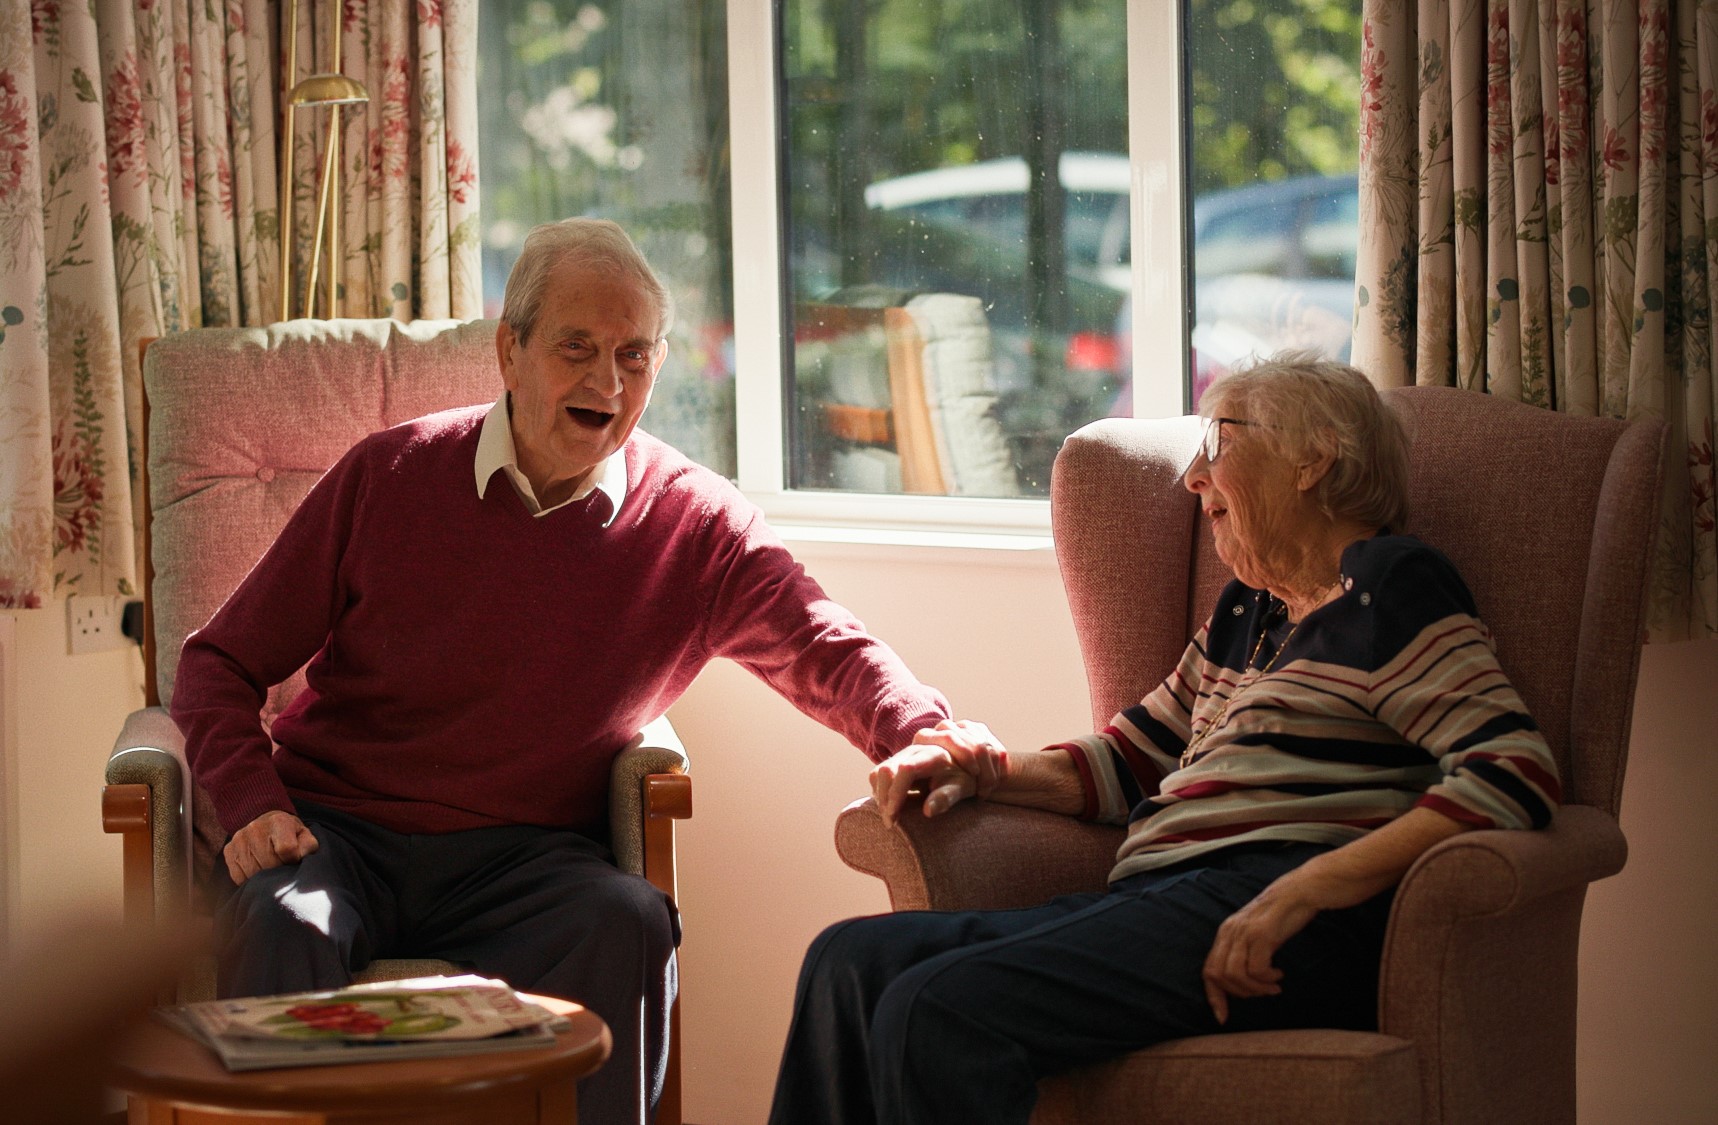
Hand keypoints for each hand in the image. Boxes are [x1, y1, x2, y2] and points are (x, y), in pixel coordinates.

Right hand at [224, 810, 318, 884]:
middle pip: (269, 863)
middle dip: (278, 871)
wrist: (266, 823)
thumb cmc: (289, 834)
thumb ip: (308, 846)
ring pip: (252, 873)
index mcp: (278, 821)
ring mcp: (239, 840)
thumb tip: (301, 858)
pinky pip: (238, 877)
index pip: (286, 849)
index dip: (292, 860)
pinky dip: (249, 880)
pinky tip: (258, 872)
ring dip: (263, 878)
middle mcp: (255, 828)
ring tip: (271, 871)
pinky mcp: (229, 851)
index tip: (293, 860)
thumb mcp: (304, 836)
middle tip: (282, 868)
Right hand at [870, 744, 973, 828]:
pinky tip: (890, 808)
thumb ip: (947, 797)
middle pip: (886, 770)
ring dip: (879, 797)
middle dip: (884, 798)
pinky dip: (878, 793)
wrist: (960, 768)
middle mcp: (914, 751)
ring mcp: (902, 756)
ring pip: (877, 773)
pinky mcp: (894, 763)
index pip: (906, 769)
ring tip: (890, 818)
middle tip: (891, 823)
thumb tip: (928, 811)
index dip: (897, 792)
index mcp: (932, 755)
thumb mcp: (962, 788)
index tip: (894, 815)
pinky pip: (876, 776)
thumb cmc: (963, 780)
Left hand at [911, 719, 1008, 797]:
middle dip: (983, 768)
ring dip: (991, 771)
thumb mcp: (940, 791)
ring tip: (986, 790)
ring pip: (986, 746)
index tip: (974, 774)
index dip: (965, 755)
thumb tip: (929, 811)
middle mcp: (943, 727)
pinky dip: (998, 766)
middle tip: (984, 790)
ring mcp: (961, 726)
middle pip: (973, 743)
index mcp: (926, 737)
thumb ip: (939, 797)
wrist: (951, 779)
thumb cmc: (940, 785)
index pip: (951, 738)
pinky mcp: (977, 729)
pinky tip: (993, 780)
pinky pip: (995, 746)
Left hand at [1200, 866, 1325, 1024]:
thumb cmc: (1282, 916)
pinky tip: (1279, 974)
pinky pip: (1255, 969)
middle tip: (1262, 992)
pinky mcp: (1262, 934)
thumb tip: (1241, 983)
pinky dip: (1266, 978)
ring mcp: (1245, 932)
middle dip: (1240, 993)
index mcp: (1225, 933)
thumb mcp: (1256, 934)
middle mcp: (1230, 932)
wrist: (1301, 891)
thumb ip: (1244, 952)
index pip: (1208, 970)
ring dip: (1256, 988)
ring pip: (1235, 975)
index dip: (1214, 996)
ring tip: (1273, 985)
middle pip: (1219, 976)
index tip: (1223, 1017)